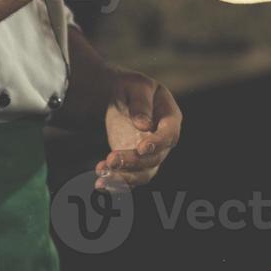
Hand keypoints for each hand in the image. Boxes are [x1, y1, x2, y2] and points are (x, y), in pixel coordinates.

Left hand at [96, 68, 181, 191]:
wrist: (121, 100)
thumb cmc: (132, 89)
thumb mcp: (136, 87)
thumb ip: (141, 104)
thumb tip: (144, 125)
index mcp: (170, 118)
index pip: (169, 135)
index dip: (157, 144)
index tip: (141, 148)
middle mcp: (164, 141)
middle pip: (154, 159)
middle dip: (132, 162)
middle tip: (110, 160)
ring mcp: (150, 155)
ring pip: (143, 174)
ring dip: (123, 179)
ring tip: (101, 176)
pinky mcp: (135, 164)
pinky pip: (130, 179)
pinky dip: (116, 184)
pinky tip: (99, 183)